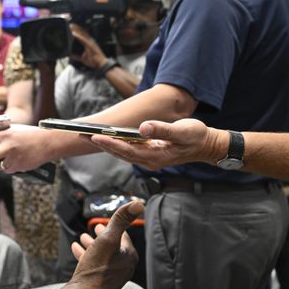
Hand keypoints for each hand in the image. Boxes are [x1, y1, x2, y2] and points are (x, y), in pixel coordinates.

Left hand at [0, 123, 51, 172]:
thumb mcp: (16, 130)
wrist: (48, 143)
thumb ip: (4, 136)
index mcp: (6, 136)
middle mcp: (8, 147)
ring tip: (7, 158)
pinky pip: (9, 170)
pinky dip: (10, 167)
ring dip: (0, 164)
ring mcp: (13, 159)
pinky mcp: (19, 167)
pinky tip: (16, 160)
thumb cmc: (33, 136)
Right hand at [56, 201, 139, 288]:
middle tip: (95, 228)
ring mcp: (111, 276)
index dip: (115, 227)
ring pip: (102, 255)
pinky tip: (76, 250)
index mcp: (129, 256)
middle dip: (103, 235)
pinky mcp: (99, 282)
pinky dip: (86, 255)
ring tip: (82, 237)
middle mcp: (123, 267)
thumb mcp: (108, 239)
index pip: (124, 236)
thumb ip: (121, 220)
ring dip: (93, 244)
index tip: (107, 222)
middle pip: (113, 246)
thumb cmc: (97, 269)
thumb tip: (137, 204)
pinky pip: (94, 265)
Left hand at [69, 23, 106, 68]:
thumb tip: (70, 55)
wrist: (101, 64)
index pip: (83, 35)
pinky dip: (78, 36)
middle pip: (83, 33)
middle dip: (77, 28)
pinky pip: (83, 39)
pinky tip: (74, 34)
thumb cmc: (93, 61)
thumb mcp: (83, 59)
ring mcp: (91, 43)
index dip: (78, 31)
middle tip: (70, 25)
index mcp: (89, 43)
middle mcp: (90, 41)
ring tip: (71, 27)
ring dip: (77, 30)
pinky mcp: (91, 45)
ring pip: (83, 34)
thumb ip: (77, 56)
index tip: (72, 27)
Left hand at [89, 118, 227, 169]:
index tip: (94, 135)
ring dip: (105, 143)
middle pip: (118, 152)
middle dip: (100, 143)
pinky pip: (128, 149)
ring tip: (88, 134)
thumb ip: (162, 130)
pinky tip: (106, 136)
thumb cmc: (197, 137)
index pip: (126, 150)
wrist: (207, 146)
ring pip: (121, 151)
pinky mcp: (149, 154)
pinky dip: (116, 143)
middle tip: (81, 134)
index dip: (109, 143)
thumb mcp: (182, 131)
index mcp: (154, 157)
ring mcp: (148, 158)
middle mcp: (148, 160)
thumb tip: (143, 128)